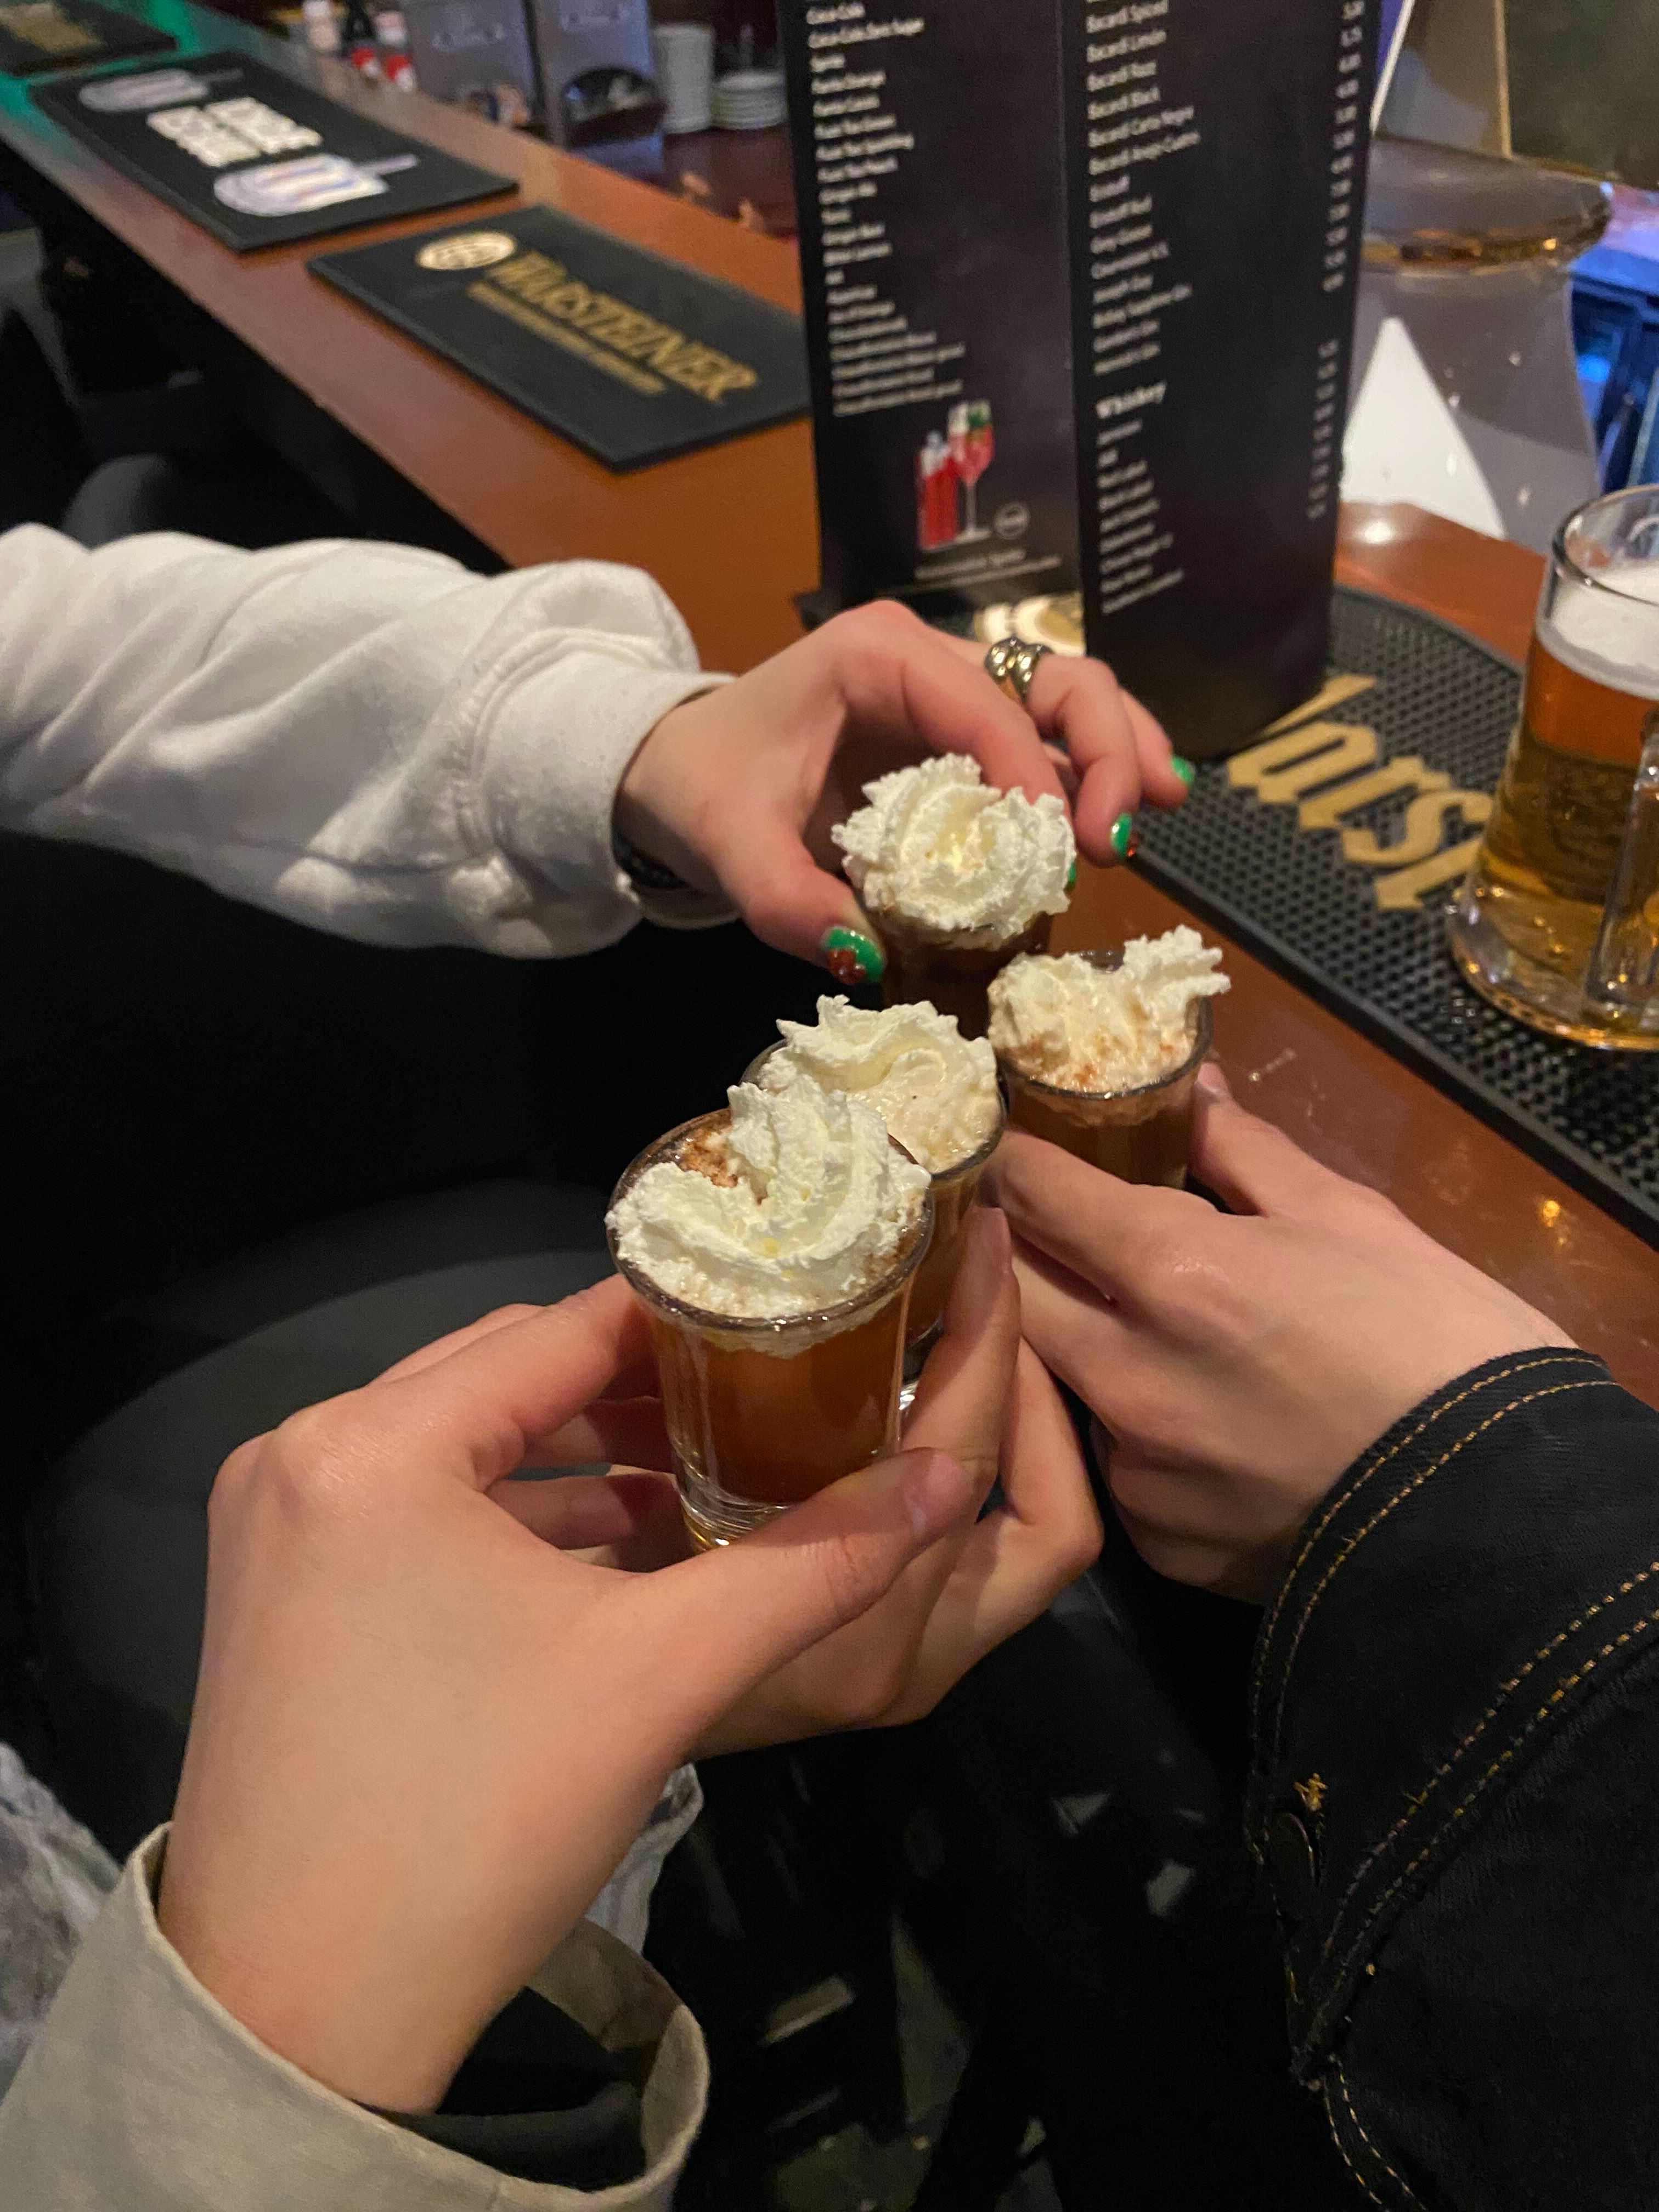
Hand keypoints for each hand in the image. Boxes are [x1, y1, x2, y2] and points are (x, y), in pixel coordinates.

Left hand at [156, 1275, 985, 2115]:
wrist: (303, 2017)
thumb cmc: (480, 1822)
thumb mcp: (662, 1676)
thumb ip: (813, 1563)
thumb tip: (944, 1481)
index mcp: (370, 1445)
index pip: (561, 1329)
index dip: (691, 1318)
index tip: (795, 1316)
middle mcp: (302, 1453)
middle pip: (507, 1374)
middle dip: (642, 1388)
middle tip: (770, 1395)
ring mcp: (276, 1524)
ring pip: (463, 1441)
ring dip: (584, 1452)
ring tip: (711, 1469)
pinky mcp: (278, 1589)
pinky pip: (418, 1505)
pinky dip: (515, 1510)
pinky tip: (618, 1538)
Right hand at [515, 1209, 1100, 1748]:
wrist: (579, 1750)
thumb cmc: (597, 1638)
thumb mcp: (636, 1527)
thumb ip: (680, 1434)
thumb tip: (689, 1290)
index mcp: (852, 1622)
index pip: (963, 1459)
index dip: (986, 1339)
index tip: (983, 1240)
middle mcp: (907, 1656)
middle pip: (1051, 1518)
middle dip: (1040, 1397)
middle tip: (999, 1301)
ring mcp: (920, 1666)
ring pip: (1034, 1540)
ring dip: (1019, 1432)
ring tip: (978, 1336)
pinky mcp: (911, 1661)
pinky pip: (992, 1555)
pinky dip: (981, 1472)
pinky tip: (927, 1397)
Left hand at [614, 601, 1187, 975]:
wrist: (679, 766)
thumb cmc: (704, 787)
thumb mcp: (727, 846)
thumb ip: (787, 901)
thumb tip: (865, 957)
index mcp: (877, 657)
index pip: (985, 703)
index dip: (1034, 770)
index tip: (1058, 848)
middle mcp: (929, 659)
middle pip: (1055, 678)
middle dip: (1105, 750)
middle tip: (1114, 839)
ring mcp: (953, 692)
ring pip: (1069, 697)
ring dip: (1120, 753)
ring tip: (1157, 813)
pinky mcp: (963, 733)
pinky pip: (1046, 739)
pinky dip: (1092, 771)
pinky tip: (1130, 813)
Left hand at [989, 1067, 1572, 1601]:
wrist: (1507, 1510)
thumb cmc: (1439, 1340)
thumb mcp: (1350, 1216)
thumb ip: (1245, 1150)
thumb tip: (1190, 1092)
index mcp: (1169, 1271)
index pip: (1032, 1195)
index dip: (1020, 1164)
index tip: (1025, 1154)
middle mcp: (1125, 1374)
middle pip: (1011, 1296)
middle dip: (1022, 1258)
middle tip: (1056, 1237)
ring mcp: (1136, 1469)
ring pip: (1057, 1388)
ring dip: (1076, 1353)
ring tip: (1137, 1334)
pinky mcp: (1159, 1543)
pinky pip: (1115, 1471)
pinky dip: (1136, 1439)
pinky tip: (1197, 1427)